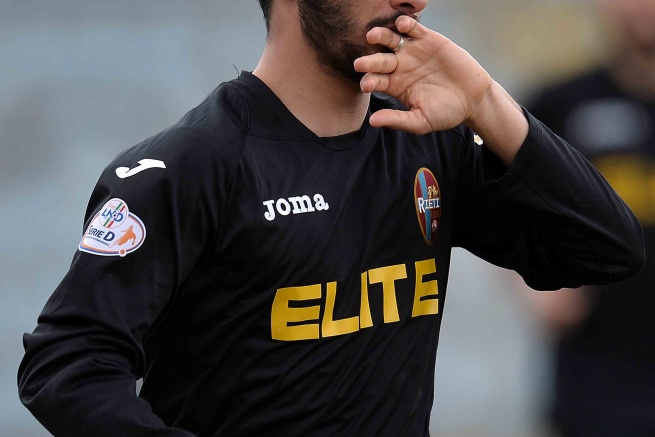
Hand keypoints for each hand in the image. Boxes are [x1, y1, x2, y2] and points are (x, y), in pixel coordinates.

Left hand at [354, 16, 527, 165]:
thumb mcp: (420, 121)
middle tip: (360, 63)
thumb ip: (397, 120)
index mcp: (394, 85)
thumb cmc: (445, 113)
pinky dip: (406, 24)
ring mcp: (412, 51)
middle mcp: (399, 66)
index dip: (369, 81)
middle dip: (369, 61)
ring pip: (391, 40)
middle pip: (379, 60)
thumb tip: (373, 122)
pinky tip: (400, 25)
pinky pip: (414, 28)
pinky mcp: (428, 39)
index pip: (376, 80)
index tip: (366, 85)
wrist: (473, 98)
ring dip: (380, 36)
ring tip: (373, 36)